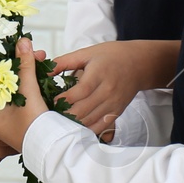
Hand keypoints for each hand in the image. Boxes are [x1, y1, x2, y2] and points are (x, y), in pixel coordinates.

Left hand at [0, 38, 48, 151]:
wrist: (55, 149)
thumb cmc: (35, 128)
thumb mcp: (28, 92)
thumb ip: (25, 66)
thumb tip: (22, 42)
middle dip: (9, 65)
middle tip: (22, 50)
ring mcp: (8, 115)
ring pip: (9, 86)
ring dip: (22, 71)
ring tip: (36, 56)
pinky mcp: (22, 115)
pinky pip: (20, 93)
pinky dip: (28, 81)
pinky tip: (40, 68)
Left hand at [54, 40, 179, 140]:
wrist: (139, 64)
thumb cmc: (111, 55)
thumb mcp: (87, 53)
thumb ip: (64, 61)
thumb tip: (44, 69)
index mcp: (99, 74)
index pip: (80, 91)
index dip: (64, 99)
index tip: (50, 101)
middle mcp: (108, 91)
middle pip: (84, 110)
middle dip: (64, 114)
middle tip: (49, 114)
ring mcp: (113, 104)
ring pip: (90, 121)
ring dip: (72, 123)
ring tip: (58, 121)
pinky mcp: (116, 112)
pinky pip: (100, 127)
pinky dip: (86, 129)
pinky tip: (74, 127)